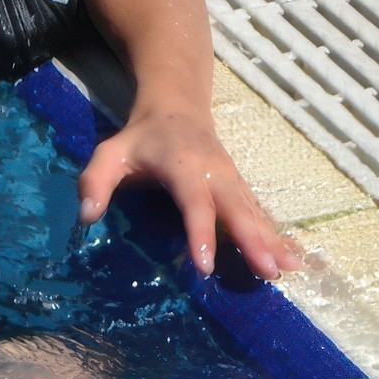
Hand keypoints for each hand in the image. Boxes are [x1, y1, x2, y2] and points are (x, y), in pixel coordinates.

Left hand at [76, 109, 296, 281]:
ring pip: (254, 212)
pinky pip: (259, 213)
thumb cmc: (140, 138)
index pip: (194, 203)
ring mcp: (232, 180)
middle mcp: (215, 172)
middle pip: (237, 209)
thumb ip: (95, 182)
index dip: (201, 233)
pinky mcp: (239, 187)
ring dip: (273, 241)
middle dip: (254, 241)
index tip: (205, 265)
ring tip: (290, 269)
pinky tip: (292, 257)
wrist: (177, 108)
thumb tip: (86, 216)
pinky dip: (276, 234)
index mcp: (183, 166)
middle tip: (268, 271)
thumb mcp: (110, 153)